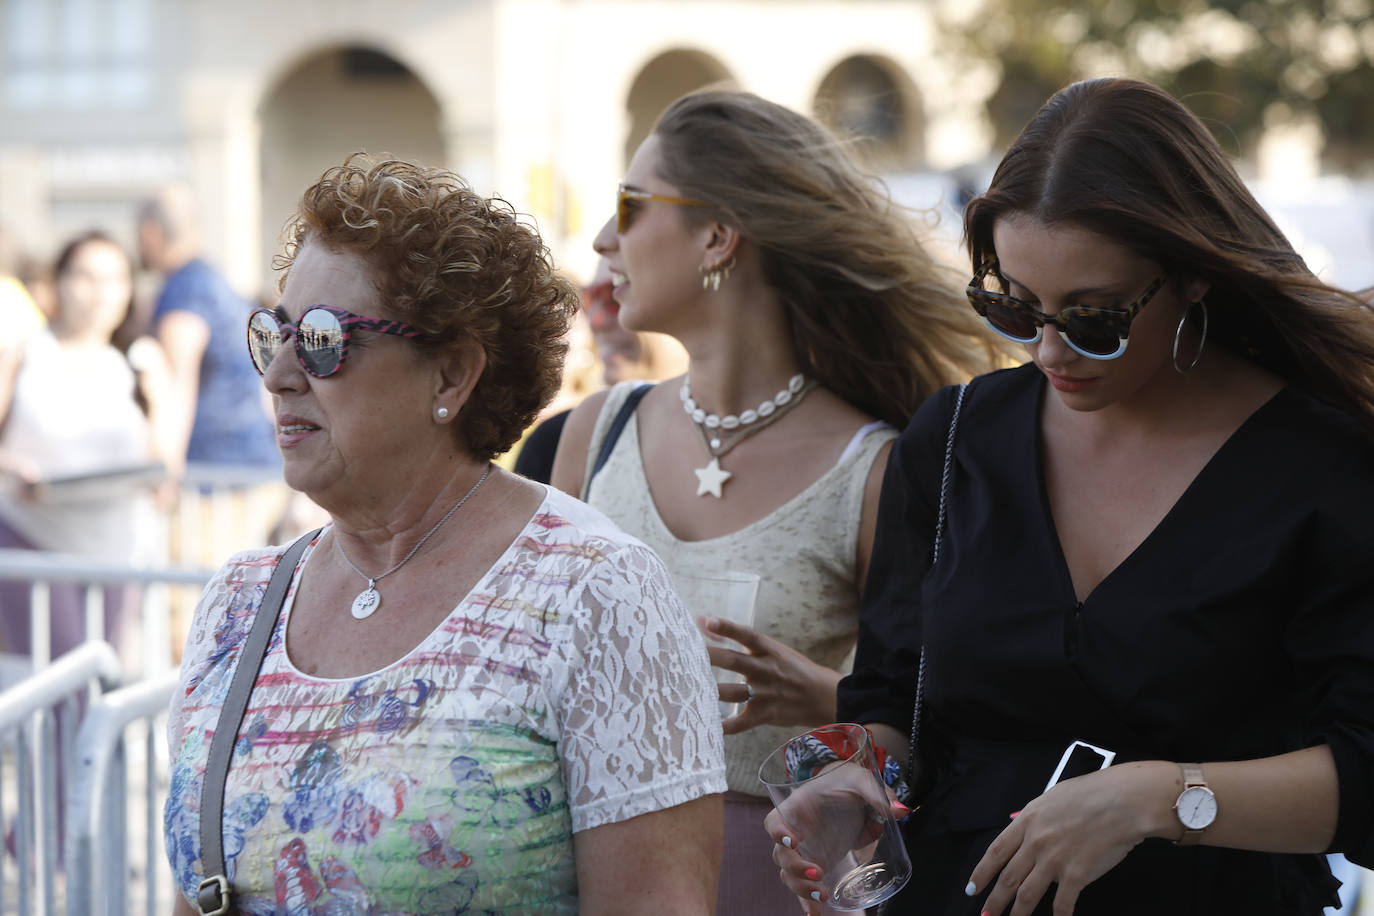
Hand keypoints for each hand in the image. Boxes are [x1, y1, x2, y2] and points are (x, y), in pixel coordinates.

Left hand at [698, 616, 840, 734]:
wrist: (823, 696)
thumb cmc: (792, 669)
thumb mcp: (772, 650)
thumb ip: (738, 640)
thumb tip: (704, 621)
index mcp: (769, 650)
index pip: (747, 635)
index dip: (728, 628)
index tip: (708, 621)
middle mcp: (766, 669)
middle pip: (734, 661)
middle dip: (710, 657)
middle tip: (685, 654)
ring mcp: (765, 693)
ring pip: (733, 692)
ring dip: (711, 691)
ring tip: (687, 689)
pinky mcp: (765, 715)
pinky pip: (740, 723)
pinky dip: (723, 727)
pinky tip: (706, 726)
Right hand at [763, 766, 908, 912]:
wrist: (847, 790)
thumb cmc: (847, 782)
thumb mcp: (860, 781)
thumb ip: (877, 794)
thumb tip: (900, 812)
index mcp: (797, 807)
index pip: (774, 820)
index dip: (777, 832)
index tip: (792, 841)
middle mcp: (795, 831)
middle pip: (780, 854)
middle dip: (794, 868)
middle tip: (817, 873)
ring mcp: (804, 851)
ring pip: (788, 874)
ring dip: (801, 888)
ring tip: (823, 895)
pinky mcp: (815, 863)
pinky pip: (803, 885)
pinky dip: (806, 901)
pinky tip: (816, 914)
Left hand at [968, 762, 1173, 915]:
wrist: (1121, 802)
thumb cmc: (1091, 794)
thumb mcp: (1052, 797)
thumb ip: (1033, 814)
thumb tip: (1015, 820)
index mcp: (1027, 821)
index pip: (996, 851)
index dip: (982, 872)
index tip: (972, 888)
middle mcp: (1035, 842)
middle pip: (1008, 877)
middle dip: (994, 900)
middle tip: (985, 915)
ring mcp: (1054, 860)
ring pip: (1028, 893)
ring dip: (1017, 913)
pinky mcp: (1076, 874)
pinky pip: (1062, 903)